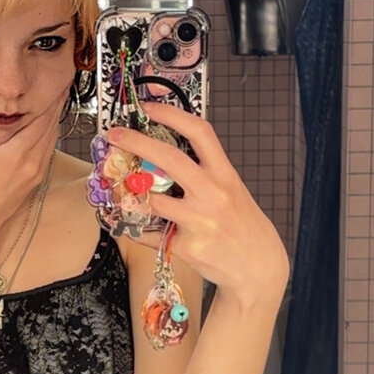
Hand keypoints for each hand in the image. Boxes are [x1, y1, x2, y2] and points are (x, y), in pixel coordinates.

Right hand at [0, 96, 61, 227]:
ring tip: (52, 99)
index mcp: (18, 152)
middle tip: (56, 83)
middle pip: (52, 126)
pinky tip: (42, 124)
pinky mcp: (37, 177)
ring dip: (52, 119)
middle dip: (54, 104)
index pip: (43, 118)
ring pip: (52, 138)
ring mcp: (38, 170)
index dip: (51, 98)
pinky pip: (48, 149)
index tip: (55, 81)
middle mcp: (33, 161)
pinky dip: (47, 134)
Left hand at [107, 102, 289, 301]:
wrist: (258, 266)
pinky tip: (127, 222)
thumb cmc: (241, 224)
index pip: (200, 133)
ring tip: (120, 189)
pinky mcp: (187, 247)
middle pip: (169, 158)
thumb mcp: (232, 189)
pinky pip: (148, 234)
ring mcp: (199, 222)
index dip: (172, 115)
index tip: (148, 107)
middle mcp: (212, 194)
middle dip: (136, 142)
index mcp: (224, 174)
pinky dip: (133, 228)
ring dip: (131, 193)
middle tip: (115, 136)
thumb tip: (164, 152)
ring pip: (152, 200)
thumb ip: (205, 172)